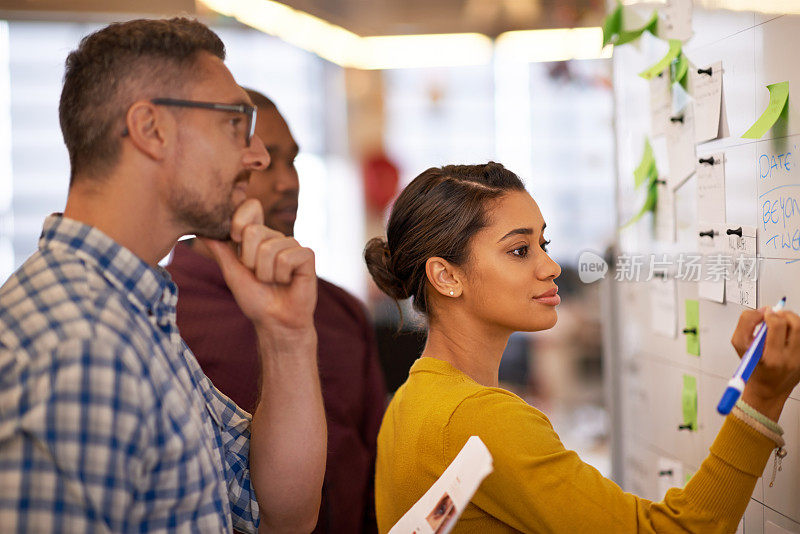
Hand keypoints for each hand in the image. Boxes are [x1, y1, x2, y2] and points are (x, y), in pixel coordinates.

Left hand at [200, 199, 316, 338]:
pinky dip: (282, 275)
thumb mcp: (232, 272)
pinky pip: (287, 257)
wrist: (275, 321)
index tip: (237, 241)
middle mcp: (275, 237)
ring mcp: (292, 245)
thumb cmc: (255, 298)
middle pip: (254, 231)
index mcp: (258, 237)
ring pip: (269, 249)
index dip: (240, 221)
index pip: (251, 207)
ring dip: (266, 273)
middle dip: (250, 260)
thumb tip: (200, 230)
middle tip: (259, 275)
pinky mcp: (307, 255)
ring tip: (273, 281)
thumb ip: (220, 249)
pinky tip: (288, 281)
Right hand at [732, 306, 799, 420]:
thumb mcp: (740, 347)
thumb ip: (746, 324)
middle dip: (784, 314)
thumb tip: (762, 311)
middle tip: (776, 315)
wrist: (768, 389)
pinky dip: (796, 330)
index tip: (765, 313)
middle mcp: (789, 359)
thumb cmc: (753, 368)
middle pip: (796, 325)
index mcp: (771, 358)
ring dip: (792, 320)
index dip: (771, 314)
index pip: (777, 326)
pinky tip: (788, 334)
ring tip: (782, 323)